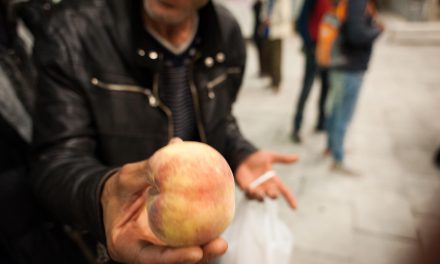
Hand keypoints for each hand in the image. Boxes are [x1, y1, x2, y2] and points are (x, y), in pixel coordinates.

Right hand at [101, 138, 227, 262]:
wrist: (115, 198)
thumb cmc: (117, 190)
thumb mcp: (125, 179)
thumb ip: (147, 169)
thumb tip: (176, 146)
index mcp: (127, 245)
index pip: (151, 257)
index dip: (174, 258)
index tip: (195, 252)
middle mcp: (146, 250)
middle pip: (174, 260)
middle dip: (199, 258)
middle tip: (220, 244)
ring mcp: (160, 246)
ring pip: (186, 252)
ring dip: (206, 248)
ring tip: (222, 241)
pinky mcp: (172, 237)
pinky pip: (190, 234)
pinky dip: (204, 227)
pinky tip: (219, 214)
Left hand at [235, 150, 297, 208]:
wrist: (242, 157)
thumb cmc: (257, 158)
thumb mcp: (270, 156)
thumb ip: (283, 158)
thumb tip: (298, 157)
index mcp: (274, 181)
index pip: (285, 191)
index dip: (290, 199)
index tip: (295, 207)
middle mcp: (266, 187)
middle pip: (273, 195)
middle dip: (273, 195)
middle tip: (272, 193)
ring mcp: (257, 189)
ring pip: (261, 198)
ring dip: (261, 197)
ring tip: (260, 194)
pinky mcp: (247, 190)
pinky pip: (249, 196)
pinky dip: (250, 194)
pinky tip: (250, 189)